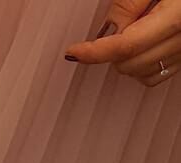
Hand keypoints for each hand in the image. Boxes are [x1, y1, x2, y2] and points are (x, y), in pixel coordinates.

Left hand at [66, 0, 180, 86]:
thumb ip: (131, 1)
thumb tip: (108, 28)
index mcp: (180, 15)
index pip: (127, 45)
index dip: (95, 51)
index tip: (74, 51)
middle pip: (131, 63)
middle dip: (113, 50)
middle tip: (118, 23)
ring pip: (143, 73)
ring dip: (127, 59)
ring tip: (137, 27)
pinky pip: (159, 73)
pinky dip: (143, 64)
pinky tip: (144, 43)